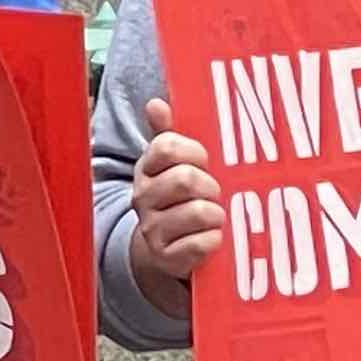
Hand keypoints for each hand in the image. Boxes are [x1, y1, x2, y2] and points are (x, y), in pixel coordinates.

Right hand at [127, 98, 224, 317]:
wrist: (164, 246)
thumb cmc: (178, 196)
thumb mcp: (173, 164)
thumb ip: (168, 133)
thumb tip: (156, 103)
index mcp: (146, 168)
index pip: (167, 146)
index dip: (194, 151)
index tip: (205, 160)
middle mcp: (143, 197)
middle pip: (185, 179)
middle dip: (210, 185)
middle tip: (217, 192)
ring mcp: (153, 229)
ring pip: (197, 212)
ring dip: (216, 214)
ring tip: (217, 215)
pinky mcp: (167, 257)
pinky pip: (200, 244)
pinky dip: (214, 240)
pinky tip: (215, 237)